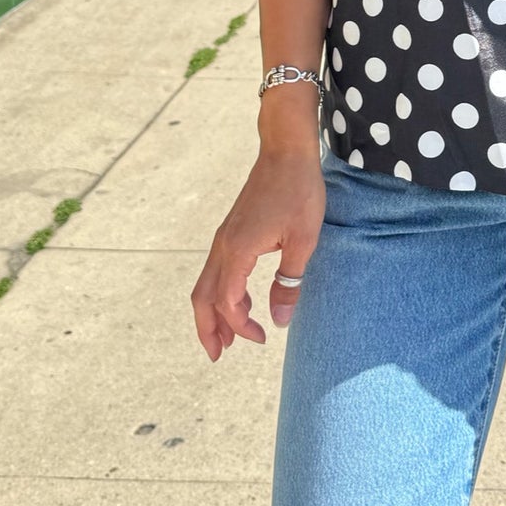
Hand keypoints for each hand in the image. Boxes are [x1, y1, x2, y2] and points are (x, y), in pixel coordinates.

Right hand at [191, 145, 326, 361]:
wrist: (285, 150)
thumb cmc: (298, 191)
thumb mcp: (303, 241)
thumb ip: (289, 282)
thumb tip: (280, 321)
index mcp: (238, 250)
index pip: (227, 301)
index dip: (240, 325)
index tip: (262, 337)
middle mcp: (223, 245)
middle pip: (201, 297)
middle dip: (207, 329)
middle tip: (218, 355)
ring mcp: (224, 237)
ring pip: (205, 283)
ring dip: (211, 313)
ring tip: (226, 338)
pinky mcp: (231, 230)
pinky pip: (216, 270)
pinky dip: (220, 293)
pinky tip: (239, 301)